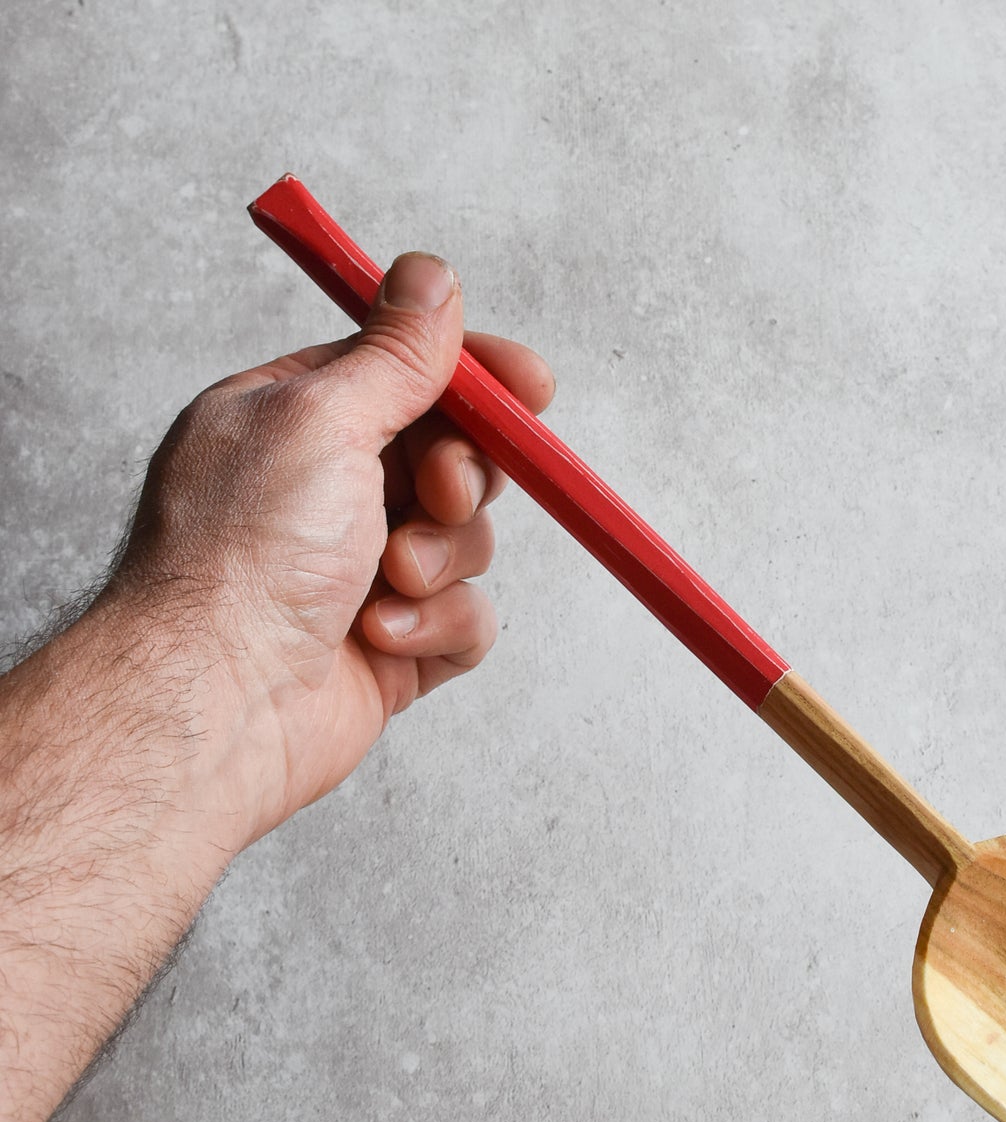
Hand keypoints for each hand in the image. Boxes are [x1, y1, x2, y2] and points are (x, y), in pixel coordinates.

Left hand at [108, 251, 553, 846]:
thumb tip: (429, 277)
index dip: (473, 378)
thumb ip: (394, 355)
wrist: (220, 704)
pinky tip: (380, 635)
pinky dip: (436, 623)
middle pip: (452, 457)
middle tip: (438, 491)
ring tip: (387, 580)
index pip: (404, 375)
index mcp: (294, 423)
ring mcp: (362, 572)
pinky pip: (467, 617)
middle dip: (459, 478)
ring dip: (440, 558)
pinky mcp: (394, 644)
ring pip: (467, 541)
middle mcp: (327, 494)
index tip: (529, 386)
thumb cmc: (241, 559)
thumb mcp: (322, 419)